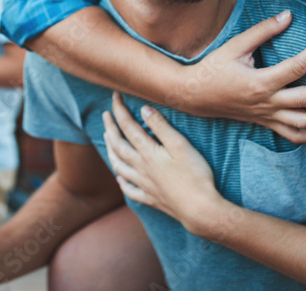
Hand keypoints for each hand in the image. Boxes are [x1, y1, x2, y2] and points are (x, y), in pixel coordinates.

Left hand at [103, 91, 223, 236]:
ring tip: (107, 141)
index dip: (119, 110)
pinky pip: (129, 190)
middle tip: (105, 115)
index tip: (115, 96)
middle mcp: (141, 168)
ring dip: (111, 151)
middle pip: (118, 146)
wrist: (199, 209)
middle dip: (110, 128)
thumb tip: (144, 109)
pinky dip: (122, 182)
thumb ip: (161, 126)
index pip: (128, 127)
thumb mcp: (180, 145)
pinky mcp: (151, 198)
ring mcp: (144, 184)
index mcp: (148, 153)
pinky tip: (120, 179)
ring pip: (119, 167)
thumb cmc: (194, 175)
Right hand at [172, 11, 305, 141]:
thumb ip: (263, 31)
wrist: (194, 95)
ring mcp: (268, 116)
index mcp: (260, 82)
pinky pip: (294, 135)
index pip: (297, 66)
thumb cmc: (214, 67)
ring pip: (305, 123)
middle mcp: (267, 103)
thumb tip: (288, 16)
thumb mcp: (236, 45)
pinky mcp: (267, 124)